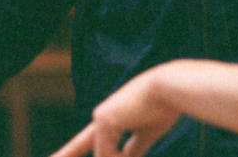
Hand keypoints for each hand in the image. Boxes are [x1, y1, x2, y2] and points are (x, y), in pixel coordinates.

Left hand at [51, 67, 180, 156]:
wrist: (169, 87)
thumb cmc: (164, 106)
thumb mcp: (147, 132)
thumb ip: (134, 148)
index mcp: (112, 117)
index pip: (86, 140)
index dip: (69, 152)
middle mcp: (102, 116)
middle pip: (83, 144)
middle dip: (68, 153)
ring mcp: (101, 117)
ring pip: (103, 154)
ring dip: (118, 156)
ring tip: (139, 125)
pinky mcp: (104, 120)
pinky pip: (107, 153)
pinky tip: (129, 147)